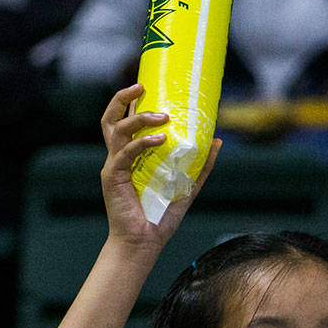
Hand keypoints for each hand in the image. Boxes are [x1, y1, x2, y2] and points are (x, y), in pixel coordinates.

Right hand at [100, 82, 217, 250]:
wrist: (143, 244)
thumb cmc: (159, 218)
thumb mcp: (187, 186)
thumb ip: (200, 164)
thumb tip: (217, 140)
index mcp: (131, 157)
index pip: (125, 121)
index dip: (131, 101)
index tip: (148, 84)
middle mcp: (119, 157)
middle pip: (110, 119)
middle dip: (122, 98)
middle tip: (141, 85)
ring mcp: (114, 167)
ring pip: (116, 130)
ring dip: (138, 118)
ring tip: (162, 116)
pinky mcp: (113, 178)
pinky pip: (125, 154)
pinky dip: (142, 143)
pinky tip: (160, 139)